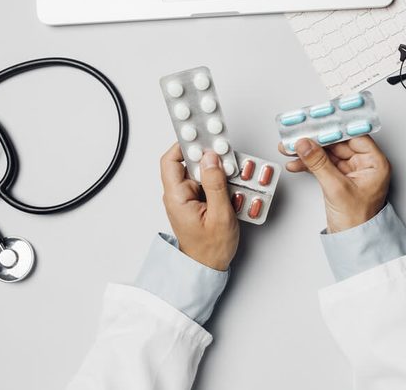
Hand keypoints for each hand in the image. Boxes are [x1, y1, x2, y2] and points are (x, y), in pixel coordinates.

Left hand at [160, 143, 239, 270]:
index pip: (171, 160)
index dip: (184, 144)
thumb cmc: (210, 249)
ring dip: (219, 174)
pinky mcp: (196, 202)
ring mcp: (187, 199)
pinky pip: (207, 185)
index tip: (202, 136)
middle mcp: (178, 195)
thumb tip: (211, 158)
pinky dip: (220, 184)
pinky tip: (233, 191)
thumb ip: (215, 184)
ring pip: (202, 174)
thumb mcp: (219, 215)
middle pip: (190, 164)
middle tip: (228, 160)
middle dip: (211, 160)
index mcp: (177, 197)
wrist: (207, 268)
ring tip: (235, 180)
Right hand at [279, 136, 390, 232]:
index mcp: (375, 163)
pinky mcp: (339, 179)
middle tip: (297, 134)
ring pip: (327, 154)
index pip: (354, 136)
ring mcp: (351, 172)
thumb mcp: (336, 188)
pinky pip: (322, 165)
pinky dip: (308, 164)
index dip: (334, 128)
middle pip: (337, 143)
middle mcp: (365, 165)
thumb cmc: (358, 220)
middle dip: (315, 140)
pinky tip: (295, 163)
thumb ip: (319, 163)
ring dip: (308, 152)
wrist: (353, 243)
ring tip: (289, 148)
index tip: (317, 121)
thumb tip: (306, 144)